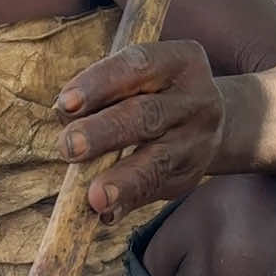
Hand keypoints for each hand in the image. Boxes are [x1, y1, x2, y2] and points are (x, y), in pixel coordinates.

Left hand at [56, 40, 223, 220]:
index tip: (65, 104)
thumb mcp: (140, 79)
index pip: (138, 65)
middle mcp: (193, 100)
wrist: (209, 122)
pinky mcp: (188, 175)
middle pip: (146, 115)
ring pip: (156, 161)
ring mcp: (195, 141)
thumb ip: (106, 93)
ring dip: (122, 180)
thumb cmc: (155, 93)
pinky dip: (127, 203)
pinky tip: (107, 214)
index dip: (100, 83)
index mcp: (179, 62)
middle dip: (104, 132)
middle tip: (69, 147)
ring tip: (95, 197)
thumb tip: (65, 115)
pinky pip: (154, 191)